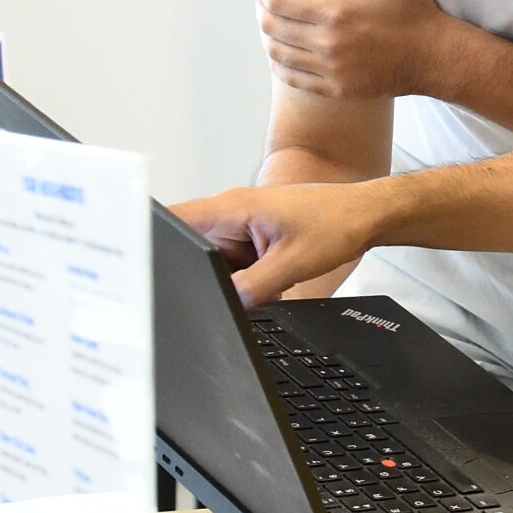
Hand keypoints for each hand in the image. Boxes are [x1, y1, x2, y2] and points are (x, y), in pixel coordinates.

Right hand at [171, 184, 388, 305]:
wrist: (367, 216)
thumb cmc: (337, 222)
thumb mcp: (293, 263)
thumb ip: (253, 287)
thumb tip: (224, 305)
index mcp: (231, 208)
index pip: (173, 220)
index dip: (153, 241)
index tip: (145, 267)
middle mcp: (230, 215)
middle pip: (192, 249)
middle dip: (204, 273)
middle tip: (233, 283)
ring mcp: (241, 228)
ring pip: (215, 263)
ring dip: (234, 279)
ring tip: (270, 275)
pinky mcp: (253, 241)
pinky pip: (236, 266)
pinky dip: (251, 279)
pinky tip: (276, 278)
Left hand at [257, 0, 466, 100]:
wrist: (435, 58)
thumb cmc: (413, 15)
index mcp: (335, 12)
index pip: (276, 0)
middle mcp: (327, 43)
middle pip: (270, 27)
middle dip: (262, 11)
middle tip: (269, 3)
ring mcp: (330, 69)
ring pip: (276, 54)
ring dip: (269, 38)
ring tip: (275, 27)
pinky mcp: (336, 89)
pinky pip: (293, 78)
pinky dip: (281, 64)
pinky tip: (286, 54)